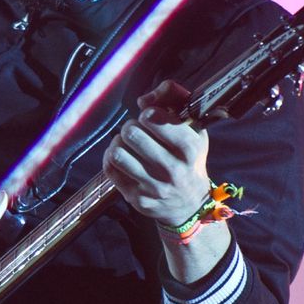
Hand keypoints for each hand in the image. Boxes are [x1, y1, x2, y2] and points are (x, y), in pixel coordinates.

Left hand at [104, 79, 211, 227]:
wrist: (189, 203)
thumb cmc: (189, 158)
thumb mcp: (193, 128)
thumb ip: (174, 100)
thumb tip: (144, 99)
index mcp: (189, 149)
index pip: (156, 120)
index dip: (148, 112)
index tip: (149, 116)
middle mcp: (173, 170)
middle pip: (132, 133)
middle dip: (131, 126)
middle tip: (137, 130)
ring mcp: (154, 187)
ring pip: (118, 153)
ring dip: (118, 142)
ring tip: (127, 143)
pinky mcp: (137, 199)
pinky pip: (110, 169)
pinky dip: (110, 157)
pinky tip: (121, 156)